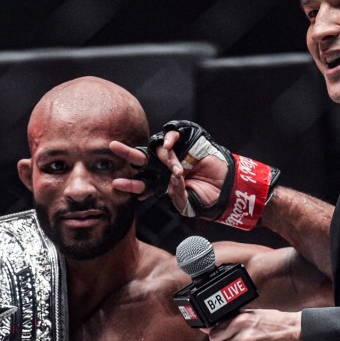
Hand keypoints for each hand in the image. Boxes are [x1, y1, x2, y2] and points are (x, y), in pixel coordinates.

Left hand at [113, 120, 276, 229]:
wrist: (227, 189)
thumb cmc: (207, 199)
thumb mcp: (188, 204)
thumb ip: (176, 195)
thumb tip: (171, 182)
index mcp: (163, 184)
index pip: (142, 184)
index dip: (131, 185)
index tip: (117, 185)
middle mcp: (166, 168)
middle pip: (142, 160)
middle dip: (126, 154)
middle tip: (112, 147)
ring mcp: (176, 155)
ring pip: (157, 149)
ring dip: (161, 156)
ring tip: (177, 168)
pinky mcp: (187, 143)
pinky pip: (172, 136)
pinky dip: (169, 139)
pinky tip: (172, 145)